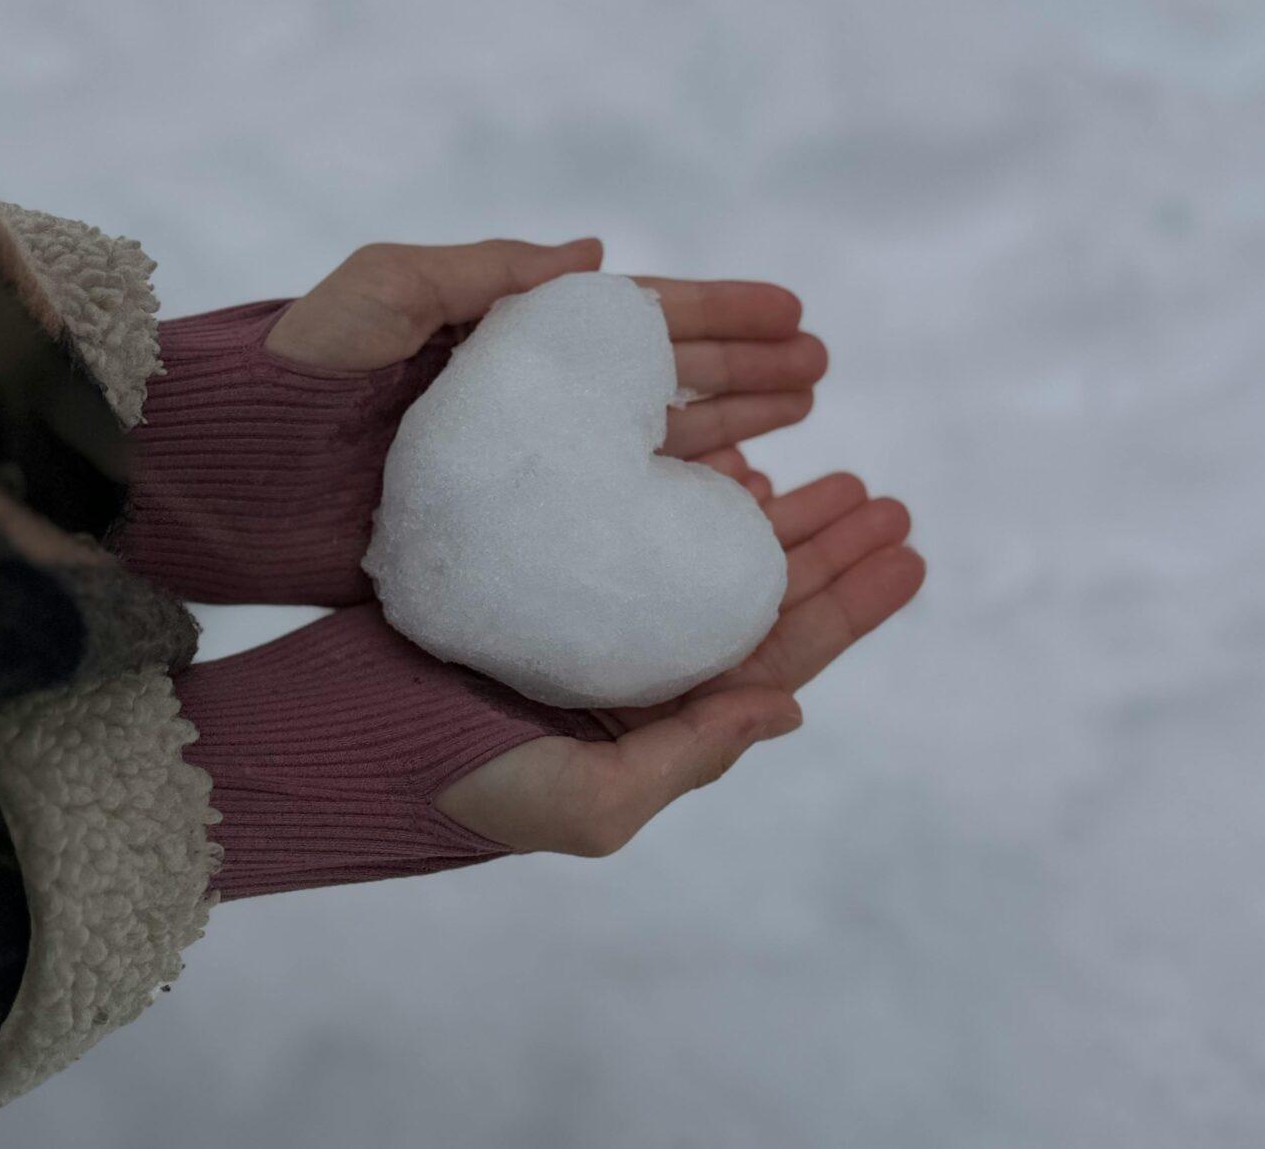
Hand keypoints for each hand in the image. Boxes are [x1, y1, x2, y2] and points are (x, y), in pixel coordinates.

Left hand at [266, 239, 827, 457]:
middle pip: (661, 380)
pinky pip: (613, 509)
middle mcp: (526, 396)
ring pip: (651, 443)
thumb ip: (489, 270)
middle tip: (821, 375)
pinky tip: (729, 502)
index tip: (794, 314)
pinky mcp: (509, 526)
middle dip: (745, 372)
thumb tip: (596, 254)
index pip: (636, 320)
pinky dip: (673, 501)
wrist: (233, 473)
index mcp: (507, 330)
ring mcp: (522, 463)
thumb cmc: (298, 370)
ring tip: (801, 430)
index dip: (720, 315)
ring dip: (727, 433)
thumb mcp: (387, 289)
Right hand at [434, 471, 923, 855]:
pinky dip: (688, 493)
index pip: (781, 656)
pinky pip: (641, 525)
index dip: (851, 605)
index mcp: (668, 722)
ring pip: (711, 557)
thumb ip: (692, 756)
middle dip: (828, 548)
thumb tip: (790, 705)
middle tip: (884, 497)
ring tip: (830, 470)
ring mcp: (603, 619)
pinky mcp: (556, 573)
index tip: (909, 552)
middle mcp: (647, 666)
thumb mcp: (592, 804)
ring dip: (774, 516)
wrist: (354, 736)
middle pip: (761, 597)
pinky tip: (731, 460)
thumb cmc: (469, 784)